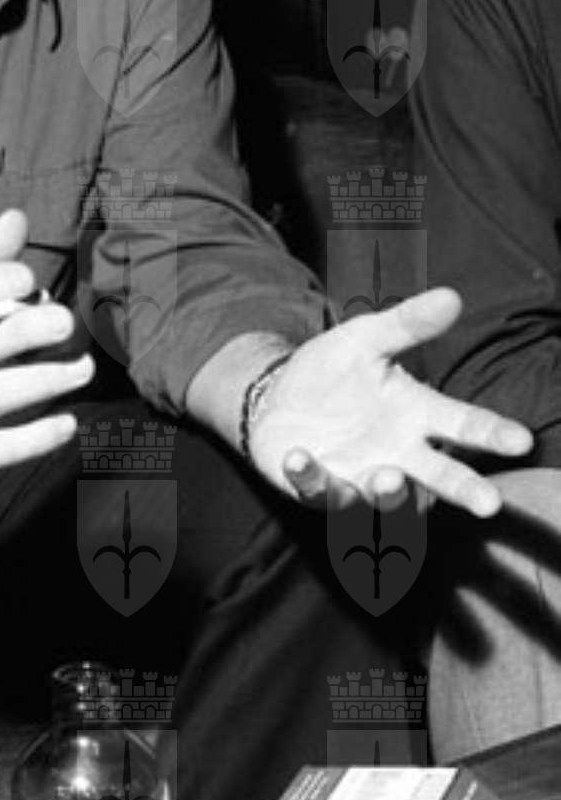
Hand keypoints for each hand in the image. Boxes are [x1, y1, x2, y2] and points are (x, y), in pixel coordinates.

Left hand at [249, 288, 532, 515]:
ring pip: (383, 497)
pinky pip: (317, 489)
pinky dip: (310, 478)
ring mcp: (359, 474)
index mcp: (416, 414)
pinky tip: (298, 458)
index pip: (462, 424)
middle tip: (489, 503)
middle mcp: (396, 453)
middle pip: (438, 477)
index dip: (492, 433)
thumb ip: (406, 323)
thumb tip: (451, 296)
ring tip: (388, 478)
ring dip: (388, 492)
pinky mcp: (319, 486)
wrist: (278, 397)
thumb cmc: (334, 372)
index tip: (520, 440)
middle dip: (464, 489)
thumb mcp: (365, 339)